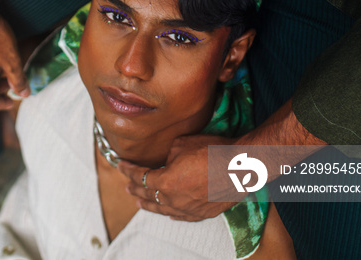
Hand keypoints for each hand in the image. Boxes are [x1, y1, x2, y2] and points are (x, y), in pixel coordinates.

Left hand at [119, 134, 235, 220]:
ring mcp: (188, 209)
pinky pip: (181, 216)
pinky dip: (171, 213)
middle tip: (127, 185)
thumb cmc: (212, 151)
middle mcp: (174, 200)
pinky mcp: (203, 213)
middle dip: (136, 188)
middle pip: (148, 195)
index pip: (141, 176)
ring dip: (149, 204)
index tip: (121, 165)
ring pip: (163, 209)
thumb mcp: (182, 144)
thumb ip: (169, 155)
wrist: (239, 166)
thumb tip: (168, 161)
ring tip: (139, 202)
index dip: (129, 170)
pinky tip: (167, 213)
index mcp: (165, 182)